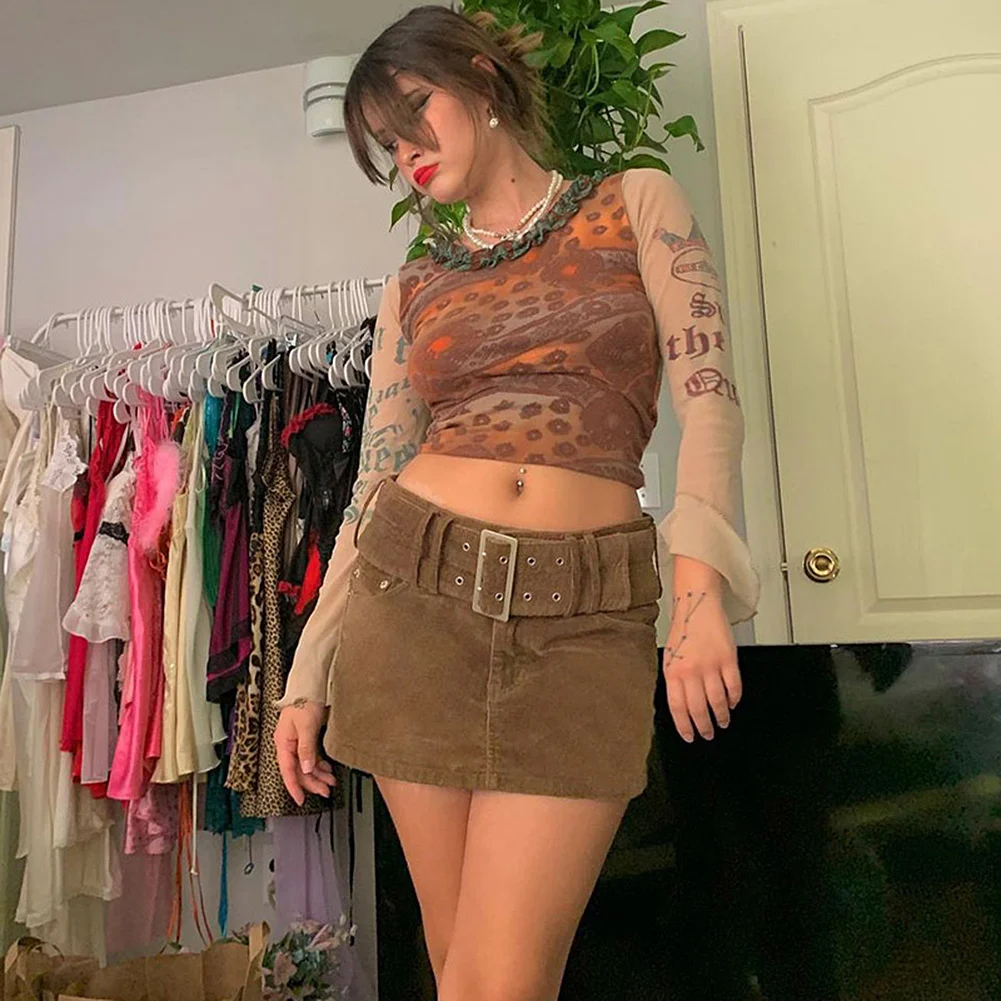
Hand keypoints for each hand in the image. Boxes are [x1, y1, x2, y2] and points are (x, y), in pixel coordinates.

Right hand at [275, 700, 337, 805]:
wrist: (310, 687)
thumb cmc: (304, 702)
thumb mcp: (306, 726)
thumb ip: (306, 749)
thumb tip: (306, 769)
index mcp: (283, 743)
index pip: (287, 771)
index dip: (294, 787)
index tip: (300, 799)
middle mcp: (288, 745)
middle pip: (298, 770)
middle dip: (312, 782)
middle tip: (325, 791)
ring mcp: (296, 742)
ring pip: (306, 765)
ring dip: (318, 775)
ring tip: (330, 782)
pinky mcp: (305, 739)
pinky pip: (310, 757)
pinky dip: (319, 765)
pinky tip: (327, 770)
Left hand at [663, 558, 741, 742]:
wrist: (696, 603)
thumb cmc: (683, 629)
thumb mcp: (670, 656)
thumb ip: (675, 680)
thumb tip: (681, 706)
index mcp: (672, 671)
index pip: (677, 708)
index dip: (684, 727)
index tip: (690, 737)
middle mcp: (690, 671)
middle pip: (698, 709)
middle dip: (704, 727)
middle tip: (708, 734)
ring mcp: (710, 665)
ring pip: (718, 702)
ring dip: (721, 716)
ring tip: (723, 722)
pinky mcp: (728, 659)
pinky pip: (734, 686)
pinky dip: (734, 698)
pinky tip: (733, 702)